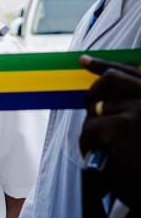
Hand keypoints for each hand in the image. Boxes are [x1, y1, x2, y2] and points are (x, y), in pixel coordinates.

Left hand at [79, 55, 140, 208]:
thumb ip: (133, 107)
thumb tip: (104, 97)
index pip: (131, 71)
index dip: (104, 65)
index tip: (83, 61)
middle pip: (110, 80)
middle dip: (94, 95)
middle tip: (92, 114)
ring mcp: (140, 110)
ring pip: (98, 107)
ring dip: (94, 126)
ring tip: (102, 146)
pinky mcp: (124, 127)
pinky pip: (91, 128)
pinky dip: (88, 142)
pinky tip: (97, 155)